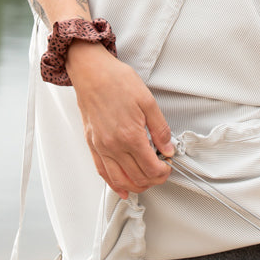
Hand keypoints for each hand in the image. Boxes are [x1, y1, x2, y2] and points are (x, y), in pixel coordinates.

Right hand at [66, 40, 173, 198]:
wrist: (92, 73)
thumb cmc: (117, 82)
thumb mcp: (148, 101)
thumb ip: (160, 129)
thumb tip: (167, 149)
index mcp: (130, 135)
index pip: (150, 168)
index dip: (163, 172)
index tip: (168, 167)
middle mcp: (113, 145)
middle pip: (136, 176)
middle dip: (153, 179)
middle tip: (161, 172)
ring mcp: (101, 147)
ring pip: (119, 179)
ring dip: (135, 186)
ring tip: (146, 182)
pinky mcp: (92, 144)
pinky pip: (102, 172)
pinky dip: (113, 183)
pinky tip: (121, 187)